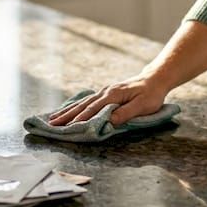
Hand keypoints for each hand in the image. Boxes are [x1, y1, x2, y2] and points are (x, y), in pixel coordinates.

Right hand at [47, 77, 168, 127]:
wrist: (155, 79)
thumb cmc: (151, 94)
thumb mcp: (143, 106)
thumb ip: (126, 113)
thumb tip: (108, 122)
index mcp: (113, 95)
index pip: (93, 109)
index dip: (80, 119)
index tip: (68, 128)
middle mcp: (105, 92)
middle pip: (83, 105)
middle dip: (67, 116)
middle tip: (52, 124)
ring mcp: (104, 92)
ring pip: (82, 103)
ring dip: (67, 111)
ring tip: (53, 119)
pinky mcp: (106, 94)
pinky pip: (86, 101)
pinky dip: (75, 106)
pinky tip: (67, 110)